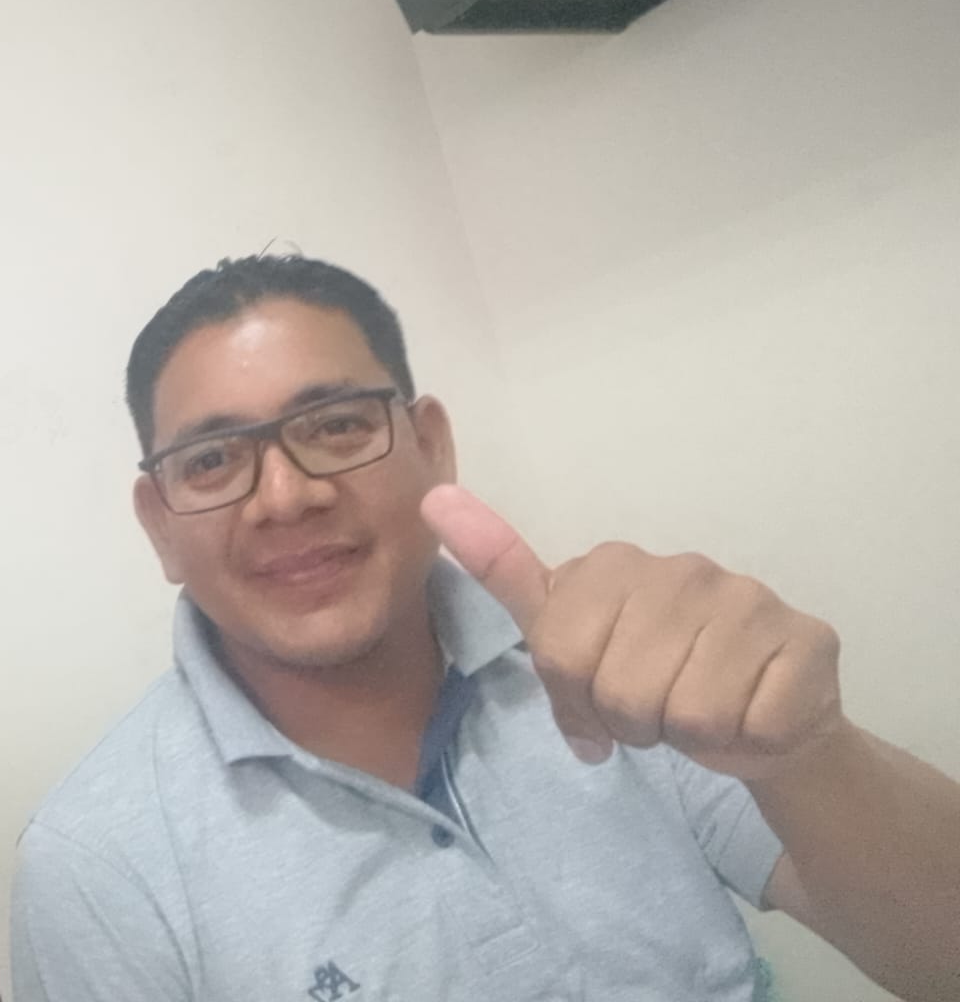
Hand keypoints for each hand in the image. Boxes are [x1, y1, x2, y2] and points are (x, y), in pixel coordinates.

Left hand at [421, 484, 845, 780]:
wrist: (759, 720)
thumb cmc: (653, 676)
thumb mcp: (568, 636)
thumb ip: (505, 575)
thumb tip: (433, 498)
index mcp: (611, 565)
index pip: (560, 654)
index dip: (577, 700)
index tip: (596, 697)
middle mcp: (680, 566)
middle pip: (621, 691)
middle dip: (632, 723)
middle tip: (656, 711)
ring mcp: (747, 596)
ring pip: (687, 713)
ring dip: (689, 737)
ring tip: (700, 711)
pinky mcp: (807, 639)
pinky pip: (749, 724)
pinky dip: (746, 742)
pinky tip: (751, 717)